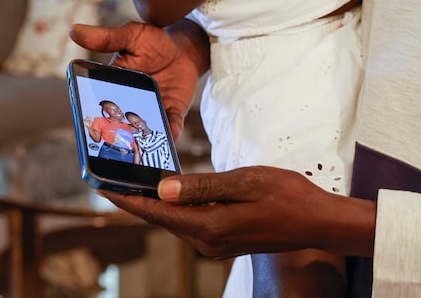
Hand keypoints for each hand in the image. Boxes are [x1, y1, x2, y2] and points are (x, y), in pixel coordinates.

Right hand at [70, 20, 205, 138]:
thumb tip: (74, 30)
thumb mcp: (131, 36)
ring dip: (142, 142)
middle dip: (116, 137)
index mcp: (113, 89)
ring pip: (144, 133)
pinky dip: (170, 135)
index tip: (90, 128)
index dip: (94, 119)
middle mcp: (130, 106)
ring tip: (140, 152)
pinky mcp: (173, 112)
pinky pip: (171, 127)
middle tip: (115, 144)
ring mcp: (152, 111)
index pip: (99, 107)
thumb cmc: (154, 42)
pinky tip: (170, 139)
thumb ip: (107, 38)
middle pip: (120, 126)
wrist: (185, 47)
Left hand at [101, 166, 376, 259]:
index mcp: (210, 227)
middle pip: (163, 219)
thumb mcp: (247, 181)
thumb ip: (204, 186)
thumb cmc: (289, 197)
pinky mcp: (228, 240)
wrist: (319, 222)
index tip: (101, 184)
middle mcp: (208, 241)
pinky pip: (195, 222)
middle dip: (137, 199)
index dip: (126, 198)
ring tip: (139, 181)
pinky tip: (178, 193)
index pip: (156, 212)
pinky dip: (180, 207)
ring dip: (159, 203)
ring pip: (178, 221)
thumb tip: (162, 189)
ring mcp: (218, 244)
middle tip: (114, 177)